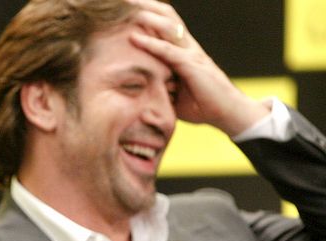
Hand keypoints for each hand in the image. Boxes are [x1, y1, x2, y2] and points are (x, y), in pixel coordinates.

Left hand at [127, 0, 268, 135]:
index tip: (126, 5)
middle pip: (166, 16)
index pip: (165, 23)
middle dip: (145, 5)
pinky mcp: (192, 65)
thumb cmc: (202, 104)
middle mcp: (188, 46)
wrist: (229, 113)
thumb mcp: (174, 92)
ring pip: (167, 27)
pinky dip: (150, 44)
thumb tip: (139, 85)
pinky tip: (134, 38)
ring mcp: (191, 53)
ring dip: (146, 16)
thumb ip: (159, 83)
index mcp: (183, 49)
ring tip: (127, 7)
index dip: (148, 11)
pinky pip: (168, 51)